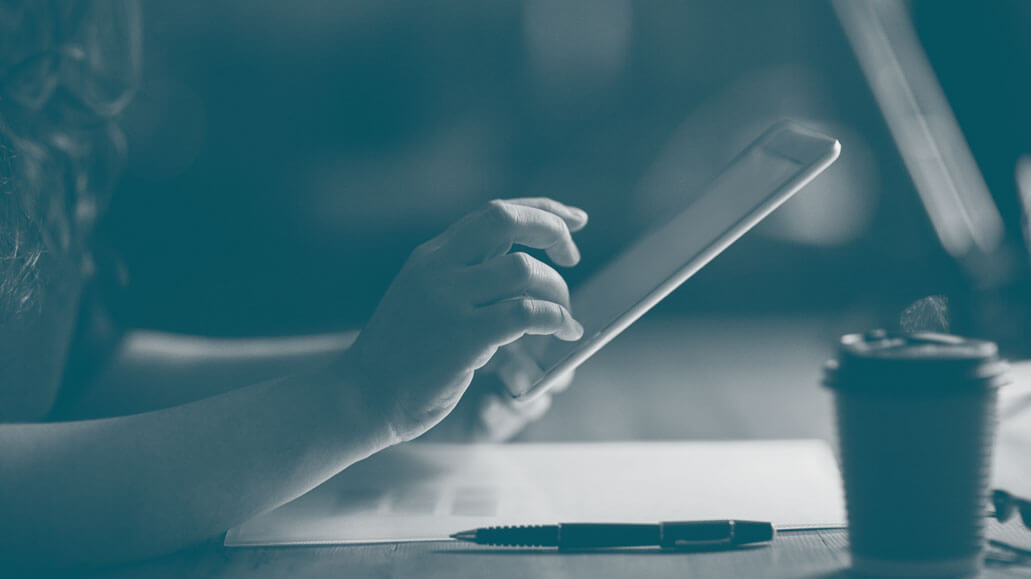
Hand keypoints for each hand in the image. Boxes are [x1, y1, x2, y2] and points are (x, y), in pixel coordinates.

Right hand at [345, 198, 587, 441]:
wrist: (362, 395)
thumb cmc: (401, 353)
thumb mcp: (425, 297)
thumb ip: (466, 276)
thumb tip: (525, 266)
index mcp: (432, 256)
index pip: (495, 212)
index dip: (542, 211)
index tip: (575, 221)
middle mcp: (439, 269)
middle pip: (508, 220)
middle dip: (553, 230)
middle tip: (572, 259)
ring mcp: (448, 301)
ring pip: (524, 269)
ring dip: (557, 291)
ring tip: (563, 316)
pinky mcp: (462, 338)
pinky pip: (525, 313)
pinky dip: (554, 318)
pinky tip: (562, 332)